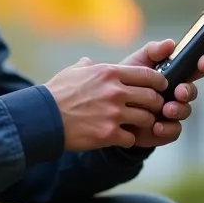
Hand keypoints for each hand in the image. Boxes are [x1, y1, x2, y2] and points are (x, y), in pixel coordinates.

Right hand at [43, 57, 167, 150]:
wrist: (43, 118)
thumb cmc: (56, 93)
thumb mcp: (73, 72)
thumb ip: (86, 66)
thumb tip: (88, 62)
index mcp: (110, 73)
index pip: (148, 75)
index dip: (158, 82)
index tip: (160, 87)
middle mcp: (116, 92)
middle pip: (152, 98)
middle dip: (155, 104)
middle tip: (151, 109)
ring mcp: (114, 114)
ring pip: (146, 119)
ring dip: (144, 123)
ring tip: (136, 125)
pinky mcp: (108, 134)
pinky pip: (131, 139)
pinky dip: (128, 140)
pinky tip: (120, 138)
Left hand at [120, 39, 203, 147]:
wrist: (109, 110)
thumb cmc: (126, 83)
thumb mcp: (137, 63)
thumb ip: (153, 51)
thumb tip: (170, 44)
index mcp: (174, 75)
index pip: (195, 68)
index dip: (203, 64)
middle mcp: (176, 93)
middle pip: (192, 91)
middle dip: (188, 90)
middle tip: (179, 92)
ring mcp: (173, 112)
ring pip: (185, 111)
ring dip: (178, 110)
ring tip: (165, 109)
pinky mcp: (166, 130)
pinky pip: (174, 131)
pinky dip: (167, 129)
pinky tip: (156, 126)